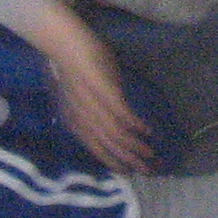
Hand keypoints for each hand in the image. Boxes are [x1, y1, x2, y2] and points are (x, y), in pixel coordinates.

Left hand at [47, 38, 153, 172]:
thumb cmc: (72, 65)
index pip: (95, 149)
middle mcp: (83, 120)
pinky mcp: (105, 93)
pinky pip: (121, 115)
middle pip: (108, 147)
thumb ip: (90, 110)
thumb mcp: (78, 95)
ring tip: (151, 155)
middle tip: (148, 171)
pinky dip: (135, 125)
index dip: (112, 162)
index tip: (129, 173)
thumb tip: (106, 119)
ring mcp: (93, 107)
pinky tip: (148, 131)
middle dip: (128, 161)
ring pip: (115, 135)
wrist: (65, 45)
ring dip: (135, 147)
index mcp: (74, 121)